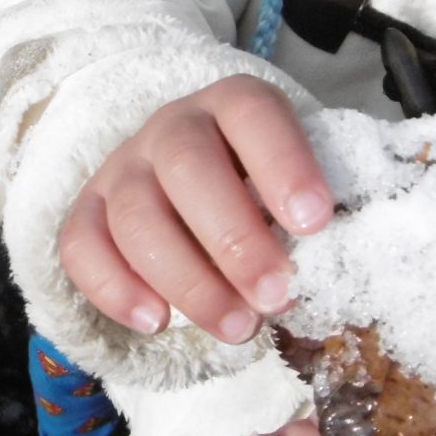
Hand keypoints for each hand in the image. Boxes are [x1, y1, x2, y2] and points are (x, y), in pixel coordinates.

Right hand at [56, 75, 334, 343]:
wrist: (192, 180)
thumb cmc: (262, 189)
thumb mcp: (298, 180)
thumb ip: (314, 206)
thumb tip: (355, 252)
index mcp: (232, 106)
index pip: (252, 114)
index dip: (283, 164)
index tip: (315, 223)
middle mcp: (171, 129)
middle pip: (187, 167)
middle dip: (234, 239)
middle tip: (277, 295)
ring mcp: (123, 170)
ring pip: (137, 217)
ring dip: (188, 280)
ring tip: (238, 329)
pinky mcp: (88, 213)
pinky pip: (81, 246)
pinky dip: (114, 288)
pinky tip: (156, 322)